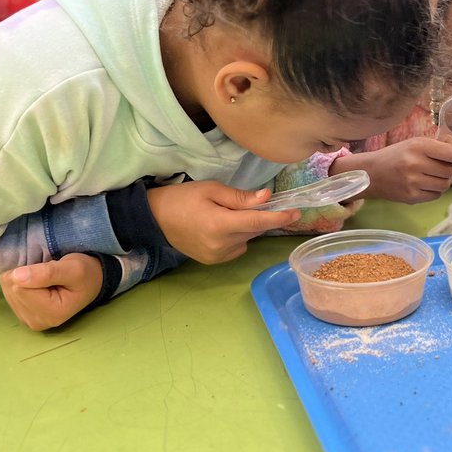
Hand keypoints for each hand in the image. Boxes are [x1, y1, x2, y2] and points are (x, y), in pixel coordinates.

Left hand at [0, 253, 102, 330]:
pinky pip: (8, 292)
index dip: (33, 272)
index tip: (52, 272)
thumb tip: (17, 276)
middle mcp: (36, 322)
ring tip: (45, 281)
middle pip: (12, 289)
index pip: (20, 287)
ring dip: (24, 278)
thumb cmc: (86, 274)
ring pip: (8, 289)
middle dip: (27, 275)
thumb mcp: (74, 268)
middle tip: (49, 276)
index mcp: (51, 313)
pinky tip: (38, 286)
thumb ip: (46, 272)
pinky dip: (21, 284)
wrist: (91, 282)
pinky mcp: (22, 315)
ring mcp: (28, 320)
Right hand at [147, 181, 299, 263]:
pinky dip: (238, 236)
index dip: (279, 217)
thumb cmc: (182, 198)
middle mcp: (221, 245)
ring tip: (228, 214)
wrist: (154, 219)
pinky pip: (238, 246)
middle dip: (262, 216)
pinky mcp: (214, 261)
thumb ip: (240, 197)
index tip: (296, 212)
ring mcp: (217, 256)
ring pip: (248, 238)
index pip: (258, 221)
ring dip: (248, 226)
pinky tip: (222, 227)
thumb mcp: (211, 190)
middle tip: (259, 201)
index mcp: (220, 225)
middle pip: (255, 229)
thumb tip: (267, 197)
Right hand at [332, 138, 451, 203]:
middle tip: (440, 167)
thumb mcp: (416, 143)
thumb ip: (440, 145)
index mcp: (418, 146)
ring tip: (431, 176)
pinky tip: (424, 185)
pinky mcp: (411, 197)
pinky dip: (434, 191)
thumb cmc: (397, 155)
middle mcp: (415, 164)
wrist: (372, 173)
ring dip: (442, 181)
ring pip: (445, 185)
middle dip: (449, 169)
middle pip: (450, 171)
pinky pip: (436, 196)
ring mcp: (413, 183)